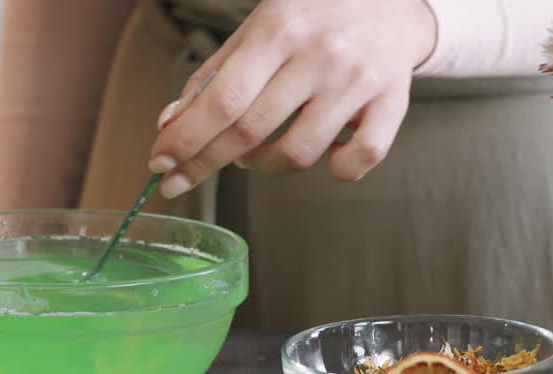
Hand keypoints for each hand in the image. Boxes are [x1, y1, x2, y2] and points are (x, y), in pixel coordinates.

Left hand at [147, 0, 436, 199]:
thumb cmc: (312, 15)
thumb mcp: (258, 28)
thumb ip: (214, 75)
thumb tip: (170, 125)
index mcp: (278, 29)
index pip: (221, 101)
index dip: (185, 140)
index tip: (159, 165)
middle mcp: (319, 55)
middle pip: (250, 131)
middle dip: (205, 163)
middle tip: (182, 179)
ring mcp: (358, 82)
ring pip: (299, 154)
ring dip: (265, 166)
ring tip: (255, 155)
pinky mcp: (393, 102)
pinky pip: (360, 158)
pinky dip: (338, 169)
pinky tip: (326, 156)